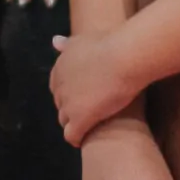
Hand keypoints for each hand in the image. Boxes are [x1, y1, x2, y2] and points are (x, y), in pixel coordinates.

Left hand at [51, 28, 146, 146]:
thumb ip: (68, 45)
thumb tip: (55, 41)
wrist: (125, 57)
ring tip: (90, 126)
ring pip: (64, 121)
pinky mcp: (79, 119)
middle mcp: (59, 86)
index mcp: (60, 67)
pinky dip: (77, 139)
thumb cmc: (112, 44)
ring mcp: (68, 104)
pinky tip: (86, 139)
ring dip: (74, 124)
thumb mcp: (84, 39)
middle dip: (72, 108)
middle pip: (61, 104)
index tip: (85, 95)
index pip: (58, 87)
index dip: (71, 93)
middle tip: (91, 110)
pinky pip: (72, 136)